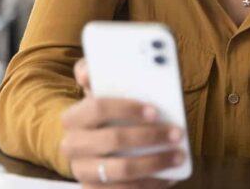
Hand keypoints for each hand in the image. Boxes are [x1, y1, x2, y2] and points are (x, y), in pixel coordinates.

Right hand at [59, 58, 184, 187]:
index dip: (127, 108)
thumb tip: (88, 71)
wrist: (87, 143)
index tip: (155, 111)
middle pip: (113, 140)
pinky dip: (150, 185)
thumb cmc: (104, 113)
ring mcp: (82, 171)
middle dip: (149, 137)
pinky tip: (169, 175)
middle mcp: (72, 145)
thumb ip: (98, 74)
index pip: (98, 107)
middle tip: (177, 133)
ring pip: (121, 171)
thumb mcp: (99, 91)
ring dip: (155, 164)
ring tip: (178, 156)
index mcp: (73, 116)